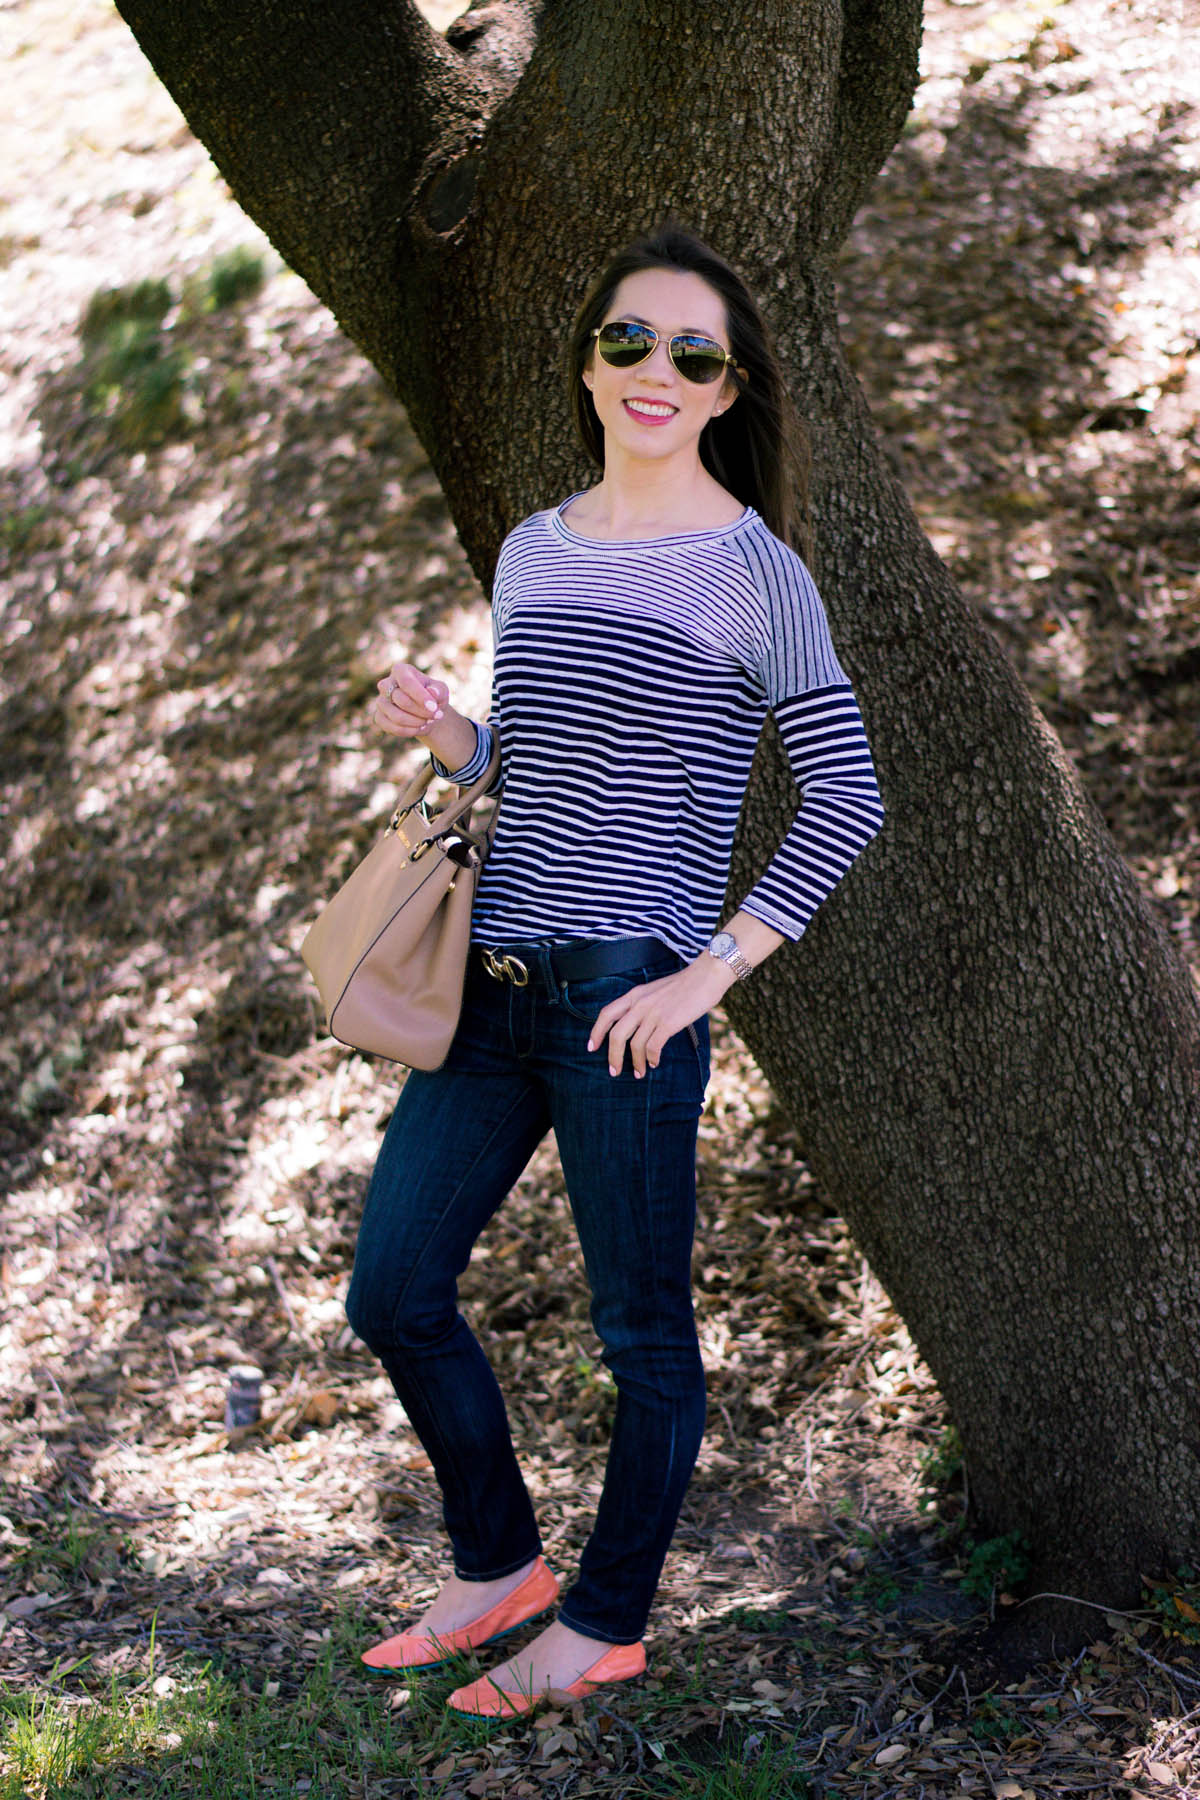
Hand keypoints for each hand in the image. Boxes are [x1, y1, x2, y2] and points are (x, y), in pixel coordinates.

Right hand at [374, 663, 448, 739]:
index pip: (406, 682)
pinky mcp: (379, 717)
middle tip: (437, 716)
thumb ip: (439, 690)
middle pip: (401, 700)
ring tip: (428, 722)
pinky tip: (419, 728)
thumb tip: (433, 692)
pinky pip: (392, 728)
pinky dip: (409, 731)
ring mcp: (380, 701)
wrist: (426, 712)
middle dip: (422, 712)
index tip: (434, 708)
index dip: (420, 696)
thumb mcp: (441, 690)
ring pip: (396, 716)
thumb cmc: (433, 696)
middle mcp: (386, 684)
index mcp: (400, 671)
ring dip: (416, 722)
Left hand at [587, 956, 733, 1077]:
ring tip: (639, 1072)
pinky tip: (655, 1063)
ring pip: (634, 1045)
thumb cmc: (685, 985)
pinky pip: (653, 1047)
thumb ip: (644, 1005)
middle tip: (614, 1071)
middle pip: (616, 1035)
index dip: (596, 1032)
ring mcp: (653, 1013)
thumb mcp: (655, 990)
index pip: (606, 1014)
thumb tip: (638, 1027)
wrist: (706, 976)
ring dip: (636, 1063)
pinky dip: (651, 1058)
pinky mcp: (668, 1023)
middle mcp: (639, 1004)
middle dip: (613, 1056)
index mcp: (634, 995)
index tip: (591, 1047)